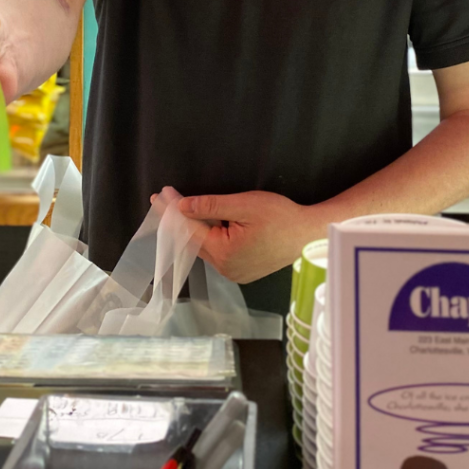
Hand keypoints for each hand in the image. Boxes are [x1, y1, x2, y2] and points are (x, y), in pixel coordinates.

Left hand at [175, 190, 322, 283]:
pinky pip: (217, 252)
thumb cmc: (281, 216)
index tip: (159, 196)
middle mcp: (225, 268)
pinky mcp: (242, 270)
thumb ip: (211, 207)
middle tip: (164, 198)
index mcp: (224, 253)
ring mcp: (234, 272)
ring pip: (205, 247)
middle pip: (193, 241)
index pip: (189, 230)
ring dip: (193, 227)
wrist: (309, 235)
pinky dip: (207, 236)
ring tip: (180, 207)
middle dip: (178, 218)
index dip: (172, 211)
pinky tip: (203, 222)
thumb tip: (182, 206)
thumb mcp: (244, 205)